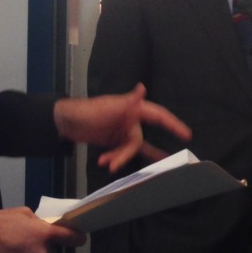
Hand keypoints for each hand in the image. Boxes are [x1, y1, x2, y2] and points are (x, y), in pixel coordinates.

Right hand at [0, 207, 84, 252]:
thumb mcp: (21, 213)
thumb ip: (37, 221)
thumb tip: (44, 226)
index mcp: (44, 235)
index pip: (70, 237)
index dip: (77, 237)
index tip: (81, 238)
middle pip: (51, 251)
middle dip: (44, 245)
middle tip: (27, 238)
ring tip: (13, 248)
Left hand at [53, 83, 191, 171]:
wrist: (65, 122)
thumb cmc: (88, 110)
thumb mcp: (109, 107)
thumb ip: (128, 101)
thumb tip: (142, 87)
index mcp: (134, 109)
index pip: (158, 116)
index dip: (173, 124)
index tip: (187, 135)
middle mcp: (131, 120)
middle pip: (140, 140)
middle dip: (130, 153)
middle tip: (125, 163)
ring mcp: (122, 132)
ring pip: (130, 150)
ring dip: (120, 158)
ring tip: (107, 164)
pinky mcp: (113, 142)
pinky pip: (120, 154)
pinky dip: (113, 159)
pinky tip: (103, 162)